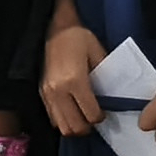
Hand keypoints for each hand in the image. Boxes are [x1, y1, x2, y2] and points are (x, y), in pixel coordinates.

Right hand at [39, 20, 103, 140]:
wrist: (54, 28)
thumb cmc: (78, 38)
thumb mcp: (97, 52)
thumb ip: (107, 75)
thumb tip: (114, 97)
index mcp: (75, 80)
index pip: (90, 114)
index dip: (101, 117)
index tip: (105, 112)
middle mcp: (58, 91)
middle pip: (75, 127)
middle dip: (88, 127)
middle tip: (94, 118)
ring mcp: (47, 94)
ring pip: (62, 127)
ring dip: (75, 127)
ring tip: (83, 117)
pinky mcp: (41, 93)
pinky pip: (53, 119)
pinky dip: (64, 121)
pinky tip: (71, 111)